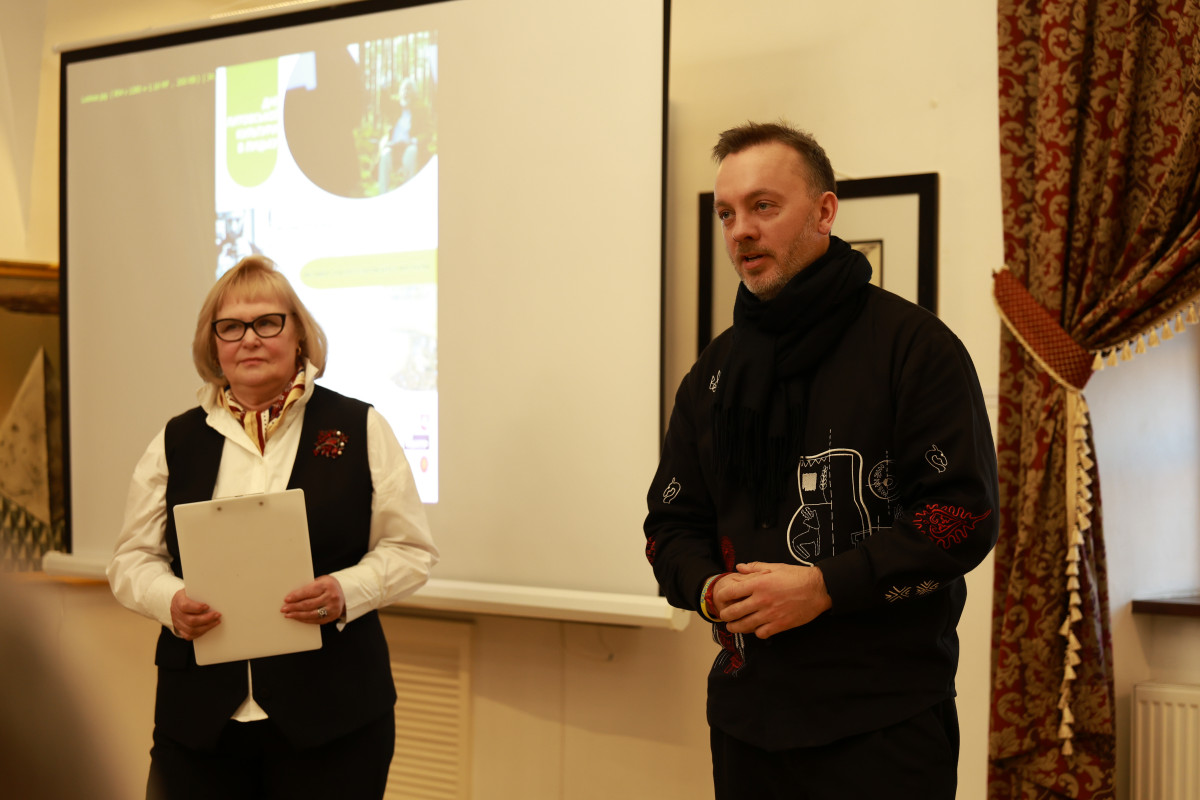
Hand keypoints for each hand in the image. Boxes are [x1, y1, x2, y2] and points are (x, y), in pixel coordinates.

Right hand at [171, 589, 220, 640]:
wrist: (178, 600)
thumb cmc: (189, 594)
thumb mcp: (192, 589)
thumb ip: (200, 592)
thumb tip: (215, 596)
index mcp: (178, 600)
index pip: (185, 606)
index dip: (196, 607)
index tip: (207, 606)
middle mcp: (176, 612)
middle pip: (190, 620)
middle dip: (206, 618)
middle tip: (217, 615)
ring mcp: (177, 622)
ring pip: (191, 630)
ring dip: (206, 627)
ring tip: (216, 621)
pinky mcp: (180, 629)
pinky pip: (189, 635)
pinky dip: (201, 633)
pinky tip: (209, 627)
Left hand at [282, 575, 344, 624]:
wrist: (345, 592)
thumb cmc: (328, 586)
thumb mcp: (320, 581)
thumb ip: (308, 587)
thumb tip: (291, 596)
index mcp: (327, 585)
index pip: (308, 591)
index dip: (296, 596)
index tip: (286, 599)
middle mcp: (331, 597)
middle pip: (308, 604)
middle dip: (294, 607)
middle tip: (284, 609)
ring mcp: (333, 608)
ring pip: (311, 614)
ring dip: (297, 615)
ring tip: (288, 615)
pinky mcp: (332, 616)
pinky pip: (316, 620)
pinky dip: (305, 620)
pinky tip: (298, 618)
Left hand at [715, 562, 831, 638]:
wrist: (818, 589)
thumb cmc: (797, 576)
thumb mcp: (775, 567)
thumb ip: (755, 567)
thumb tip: (739, 567)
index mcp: (758, 584)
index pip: (730, 592)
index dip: (722, 597)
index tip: (721, 599)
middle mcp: (761, 600)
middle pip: (733, 612)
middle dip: (725, 615)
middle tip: (724, 615)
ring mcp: (770, 614)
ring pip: (744, 625)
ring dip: (735, 627)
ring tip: (733, 626)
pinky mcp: (780, 625)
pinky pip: (761, 633)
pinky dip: (756, 632)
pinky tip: (756, 628)